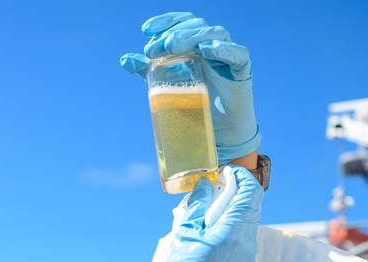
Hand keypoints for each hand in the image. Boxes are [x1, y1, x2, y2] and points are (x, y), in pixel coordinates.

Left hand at [120, 12, 260, 163]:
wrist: (221, 132)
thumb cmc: (197, 104)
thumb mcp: (168, 84)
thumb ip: (149, 70)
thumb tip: (125, 59)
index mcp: (196, 44)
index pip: (182, 23)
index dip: (166, 21)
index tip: (146, 30)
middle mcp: (213, 45)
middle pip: (196, 26)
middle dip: (173, 33)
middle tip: (155, 48)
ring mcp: (228, 56)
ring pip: (214, 34)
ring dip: (192, 37)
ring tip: (173, 45)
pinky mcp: (242, 71)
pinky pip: (237, 54)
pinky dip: (224, 49)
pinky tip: (208, 49)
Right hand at [148, 166, 261, 261]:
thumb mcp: (182, 234)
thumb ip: (196, 205)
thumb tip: (205, 185)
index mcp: (233, 231)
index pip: (250, 192)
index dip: (240, 177)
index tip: (224, 173)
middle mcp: (247, 244)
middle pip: (251, 207)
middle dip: (234, 194)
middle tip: (213, 192)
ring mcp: (248, 258)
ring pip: (247, 224)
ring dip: (232, 214)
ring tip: (207, 217)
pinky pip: (243, 242)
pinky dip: (231, 231)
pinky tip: (211, 237)